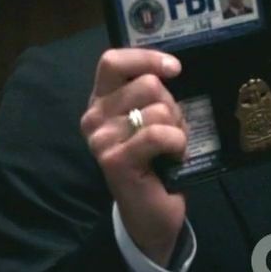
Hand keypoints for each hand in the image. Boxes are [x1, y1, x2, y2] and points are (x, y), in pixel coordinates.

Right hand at [81, 48, 185, 266]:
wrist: (150, 214)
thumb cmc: (155, 162)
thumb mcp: (152, 119)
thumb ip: (152, 94)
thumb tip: (169, 68)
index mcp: (100, 101)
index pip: (112, 61)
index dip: (146, 58)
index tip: (174, 69)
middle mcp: (93, 117)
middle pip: (147, 85)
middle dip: (172, 105)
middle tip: (170, 130)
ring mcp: (100, 139)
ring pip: (158, 110)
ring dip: (177, 129)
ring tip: (169, 149)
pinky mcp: (114, 160)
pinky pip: (159, 134)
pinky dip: (177, 144)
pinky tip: (173, 159)